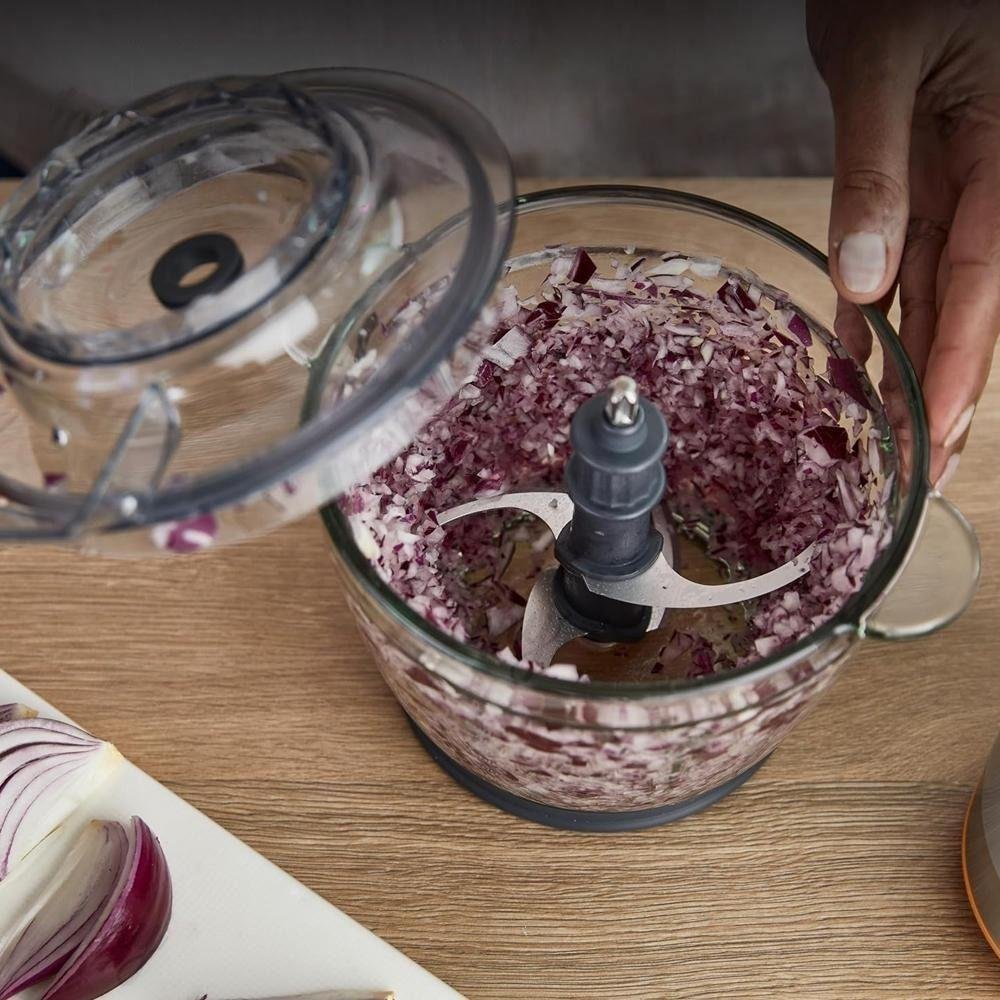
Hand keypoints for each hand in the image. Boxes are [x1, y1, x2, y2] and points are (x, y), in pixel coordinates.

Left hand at [808, 0, 999, 487]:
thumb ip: (873, 170)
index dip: (957, 363)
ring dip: (916, 369)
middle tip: (925, 469)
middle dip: (946, 392)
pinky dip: (880, 315)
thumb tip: (863, 279)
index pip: (983, 281)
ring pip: (938, 296)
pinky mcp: (917, 186)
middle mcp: (985, 183)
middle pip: (969, 306)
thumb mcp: (881, 68)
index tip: (934, 428)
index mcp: (999, 156)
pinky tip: (863, 364)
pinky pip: (903, 262)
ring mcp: (952, 188)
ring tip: (899, 440)